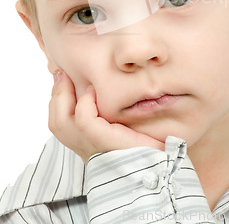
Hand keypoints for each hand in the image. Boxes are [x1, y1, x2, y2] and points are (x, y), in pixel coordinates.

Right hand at [49, 71, 164, 162]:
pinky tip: (93, 92)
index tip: (62, 78)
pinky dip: (85, 104)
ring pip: (61, 122)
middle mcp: (87, 150)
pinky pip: (85, 121)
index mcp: (90, 146)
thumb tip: (106, 88)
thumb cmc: (150, 147)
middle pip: (57, 123)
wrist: (162, 165)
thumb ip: (114, 112)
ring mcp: (93, 149)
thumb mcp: (127, 125)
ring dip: (62, 96)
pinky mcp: (105, 143)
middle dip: (56, 94)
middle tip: (61, 72)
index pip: (61, 124)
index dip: (58, 101)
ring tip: (70, 77)